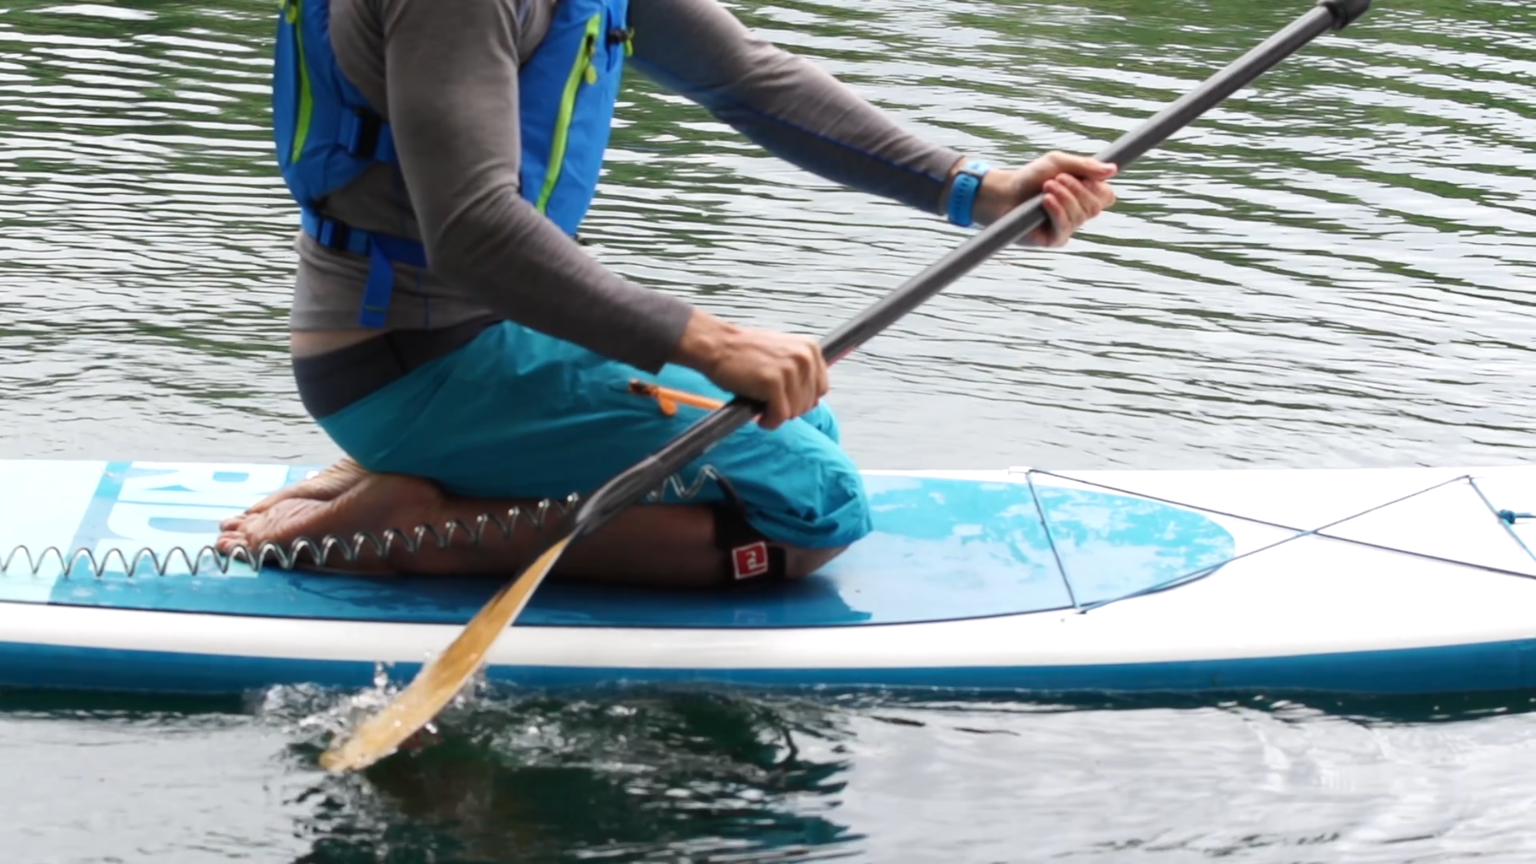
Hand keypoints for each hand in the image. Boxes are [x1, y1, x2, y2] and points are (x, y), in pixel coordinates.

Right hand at [671, 310, 828, 429]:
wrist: (718, 346)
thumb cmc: (746, 353)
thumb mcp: (783, 353)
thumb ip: (801, 371)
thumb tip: (814, 400)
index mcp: (810, 348)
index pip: (821, 388)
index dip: (803, 399)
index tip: (786, 400)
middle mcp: (804, 358)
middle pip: (810, 403)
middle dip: (790, 409)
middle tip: (770, 405)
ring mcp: (790, 370)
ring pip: (795, 412)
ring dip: (778, 416)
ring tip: (763, 409)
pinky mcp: (774, 383)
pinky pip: (780, 416)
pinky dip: (770, 422)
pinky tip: (759, 417)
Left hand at [959, 151, 1118, 247]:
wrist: (1003, 193)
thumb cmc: (1030, 177)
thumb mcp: (1058, 163)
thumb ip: (1085, 166)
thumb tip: (1113, 169)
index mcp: (1084, 194)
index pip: (1107, 196)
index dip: (1098, 187)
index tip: (1082, 175)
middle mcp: (1079, 213)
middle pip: (1095, 206)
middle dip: (1077, 190)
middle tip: (1055, 179)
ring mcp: (1067, 227)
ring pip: (1081, 216)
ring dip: (1064, 198)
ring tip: (1046, 187)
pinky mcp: (1053, 239)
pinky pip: (1065, 228)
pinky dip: (1057, 211)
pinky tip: (1046, 201)